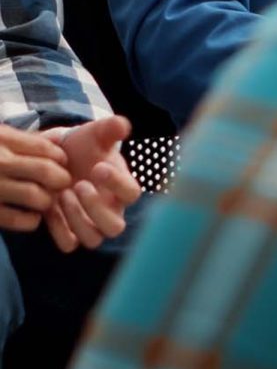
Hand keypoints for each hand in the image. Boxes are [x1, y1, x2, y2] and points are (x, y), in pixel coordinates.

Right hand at [0, 125, 70, 231]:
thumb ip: (24, 140)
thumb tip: (57, 142)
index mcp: (1, 139)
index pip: (44, 148)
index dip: (60, 157)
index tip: (62, 163)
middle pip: (45, 171)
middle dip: (61, 179)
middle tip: (62, 184)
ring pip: (34, 196)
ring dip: (48, 200)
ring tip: (46, 200)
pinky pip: (16, 219)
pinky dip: (31, 220)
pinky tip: (31, 216)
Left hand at [40, 116, 139, 252]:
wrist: (62, 158)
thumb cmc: (85, 147)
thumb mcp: (96, 134)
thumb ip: (110, 129)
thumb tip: (123, 125)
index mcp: (123, 188)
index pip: (132, 194)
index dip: (117, 184)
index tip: (98, 167)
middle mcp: (112, 210)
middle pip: (114, 227)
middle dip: (95, 208)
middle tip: (78, 184)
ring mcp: (91, 224)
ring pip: (93, 239)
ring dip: (77, 218)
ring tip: (62, 193)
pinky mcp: (69, 232)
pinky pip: (69, 243)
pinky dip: (59, 228)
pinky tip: (51, 206)